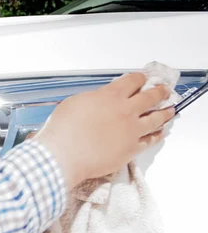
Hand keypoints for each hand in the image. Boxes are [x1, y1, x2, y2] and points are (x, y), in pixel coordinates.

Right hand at [34, 72, 174, 188]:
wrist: (64, 154)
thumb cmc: (63, 130)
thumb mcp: (74, 102)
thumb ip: (94, 98)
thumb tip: (100, 99)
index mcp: (110, 96)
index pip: (132, 81)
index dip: (139, 78)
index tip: (142, 78)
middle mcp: (125, 110)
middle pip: (150, 97)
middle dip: (159, 91)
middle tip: (163, 90)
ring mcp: (131, 130)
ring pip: (156, 118)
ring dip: (165, 113)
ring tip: (169, 111)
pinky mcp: (132, 148)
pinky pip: (150, 140)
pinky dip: (156, 135)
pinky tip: (159, 133)